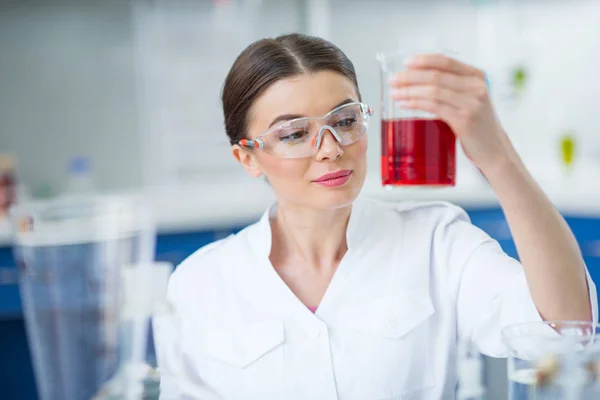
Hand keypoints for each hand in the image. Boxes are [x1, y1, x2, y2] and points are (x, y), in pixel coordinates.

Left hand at [389, 54, 516, 173]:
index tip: (406, 62)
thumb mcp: (470, 100)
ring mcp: (472, 103)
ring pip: (433, 90)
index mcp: (477, 76)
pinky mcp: (464, 119)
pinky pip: (434, 107)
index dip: (424, 60)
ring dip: (409, 91)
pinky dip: (416, 104)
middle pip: (436, 75)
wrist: (495, 151)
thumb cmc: (478, 127)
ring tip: (394, 93)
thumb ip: (452, 88)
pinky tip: (405, 104)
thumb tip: (417, 81)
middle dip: (410, 77)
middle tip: (393, 80)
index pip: (447, 61)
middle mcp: (476, 86)